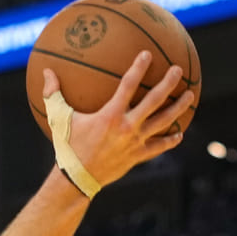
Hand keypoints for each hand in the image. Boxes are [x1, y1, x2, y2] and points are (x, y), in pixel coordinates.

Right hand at [44, 55, 193, 190]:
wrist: (76, 181)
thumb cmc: (66, 148)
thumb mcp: (59, 120)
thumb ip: (53, 94)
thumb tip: (46, 71)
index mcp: (110, 115)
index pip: (128, 85)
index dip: (138, 68)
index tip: (147, 54)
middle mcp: (127, 127)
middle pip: (154, 101)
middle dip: (168, 84)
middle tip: (179, 70)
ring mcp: (135, 142)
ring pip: (163, 122)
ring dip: (178, 108)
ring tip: (190, 95)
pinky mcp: (138, 157)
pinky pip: (159, 147)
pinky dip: (170, 140)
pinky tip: (180, 134)